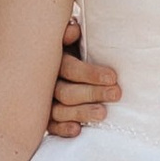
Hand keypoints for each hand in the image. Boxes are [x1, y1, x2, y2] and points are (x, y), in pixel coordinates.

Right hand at [48, 19, 122, 139]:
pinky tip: (77, 130)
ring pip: (59, 110)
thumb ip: (72, 34)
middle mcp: (46, 82)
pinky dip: (63, 129)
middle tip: (116, 94)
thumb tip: (73, 30)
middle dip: (93, 93)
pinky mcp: (45, 119)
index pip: (69, 68)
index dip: (90, 73)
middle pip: (66, 92)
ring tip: (102, 114)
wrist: (53, 63)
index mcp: (54, 60)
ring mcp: (43, 102)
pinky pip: (51, 126)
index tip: (112, 77)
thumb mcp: (74, 41)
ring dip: (81, 112)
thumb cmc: (74, 51)